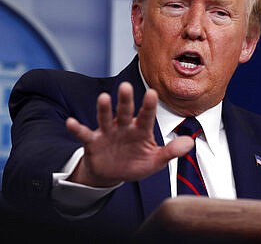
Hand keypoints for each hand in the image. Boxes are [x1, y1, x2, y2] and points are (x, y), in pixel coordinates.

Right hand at [66, 81, 193, 186]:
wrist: (112, 174)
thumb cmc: (135, 163)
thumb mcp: (154, 161)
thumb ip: (170, 152)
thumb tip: (189, 142)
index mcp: (140, 130)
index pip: (146, 116)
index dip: (149, 106)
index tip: (152, 92)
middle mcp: (123, 127)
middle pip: (124, 111)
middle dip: (125, 100)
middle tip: (126, 85)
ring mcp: (107, 133)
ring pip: (105, 118)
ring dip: (103, 109)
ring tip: (102, 98)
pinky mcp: (92, 142)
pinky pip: (84, 134)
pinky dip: (77, 129)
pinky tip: (70, 122)